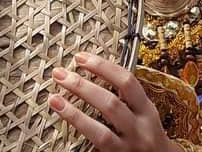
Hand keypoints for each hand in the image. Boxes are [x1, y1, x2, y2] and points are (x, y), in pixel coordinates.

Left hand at [48, 53, 176, 151]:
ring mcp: (129, 147)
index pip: (126, 81)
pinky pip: (96, 144)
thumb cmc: (147, 135)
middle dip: (82, 86)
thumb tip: (93, 70)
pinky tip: (64, 118)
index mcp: (147, 110)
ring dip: (74, 112)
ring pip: (100, 130)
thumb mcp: (143, 114)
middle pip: (110, 103)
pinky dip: (79, 129)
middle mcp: (140, 129)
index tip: (81, 57)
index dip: (102, 67)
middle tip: (60, 74)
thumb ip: (125, 98)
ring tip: (54, 98)